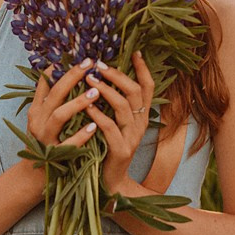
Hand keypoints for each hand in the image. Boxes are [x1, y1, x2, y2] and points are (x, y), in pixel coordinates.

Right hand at [26, 59, 100, 149]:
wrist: (34, 177)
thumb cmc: (44, 142)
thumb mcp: (41, 118)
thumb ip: (47, 97)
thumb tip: (55, 70)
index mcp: (36, 110)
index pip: (47, 83)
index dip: (64, 69)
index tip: (81, 57)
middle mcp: (38, 121)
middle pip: (55, 94)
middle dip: (73, 78)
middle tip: (91, 66)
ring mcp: (45, 137)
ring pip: (59, 116)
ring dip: (78, 103)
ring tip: (96, 92)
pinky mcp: (54, 154)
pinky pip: (68, 143)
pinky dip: (81, 135)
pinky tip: (94, 127)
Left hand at [82, 52, 154, 192]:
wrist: (110, 182)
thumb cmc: (107, 147)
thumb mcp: (115, 123)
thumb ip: (113, 103)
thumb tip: (101, 75)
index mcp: (140, 115)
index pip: (148, 87)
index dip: (143, 69)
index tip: (134, 51)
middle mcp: (140, 124)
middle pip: (135, 92)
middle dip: (117, 75)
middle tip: (98, 65)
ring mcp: (132, 137)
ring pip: (124, 107)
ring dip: (105, 91)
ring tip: (89, 81)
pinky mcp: (120, 150)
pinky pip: (110, 128)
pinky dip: (98, 115)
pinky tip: (86, 107)